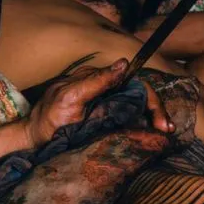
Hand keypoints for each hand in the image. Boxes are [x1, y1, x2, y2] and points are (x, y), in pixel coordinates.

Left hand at [24, 59, 171, 148]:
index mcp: (98, 80)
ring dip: (154, 119)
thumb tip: (124, 64)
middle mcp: (105, 90)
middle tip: (167, 129)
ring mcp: (106, 106)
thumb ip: (97, 80)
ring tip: (164, 133)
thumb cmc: (50, 118)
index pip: (134, 84)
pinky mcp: (106, 120)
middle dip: (157, 110)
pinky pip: (130, 118)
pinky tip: (153, 135)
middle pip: (140, 95)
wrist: (36, 139)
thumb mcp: (72, 96)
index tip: (161, 122)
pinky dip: (144, 126)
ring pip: (138, 107)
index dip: (151, 100)